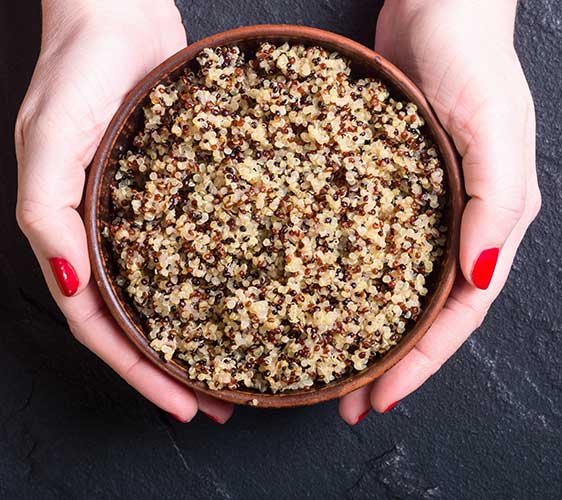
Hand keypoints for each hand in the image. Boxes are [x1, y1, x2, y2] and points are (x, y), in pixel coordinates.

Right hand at [15, 0, 231, 423]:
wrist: (118, 12)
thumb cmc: (76, 71)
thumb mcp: (47, 145)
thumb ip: (48, 217)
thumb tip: (65, 286)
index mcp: (75, 236)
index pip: (104, 326)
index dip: (141, 372)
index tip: (185, 406)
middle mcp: (114, 233)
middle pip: (145, 320)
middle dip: (179, 369)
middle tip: (224, 403)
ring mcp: (150, 212)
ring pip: (178, 289)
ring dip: (205, 331)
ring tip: (244, 365)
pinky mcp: (185, 185)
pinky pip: (205, 241)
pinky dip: (225, 274)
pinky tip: (258, 292)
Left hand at [339, 0, 539, 421]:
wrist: (439, 2)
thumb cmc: (474, 58)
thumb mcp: (495, 128)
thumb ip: (495, 204)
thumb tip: (482, 279)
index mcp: (496, 220)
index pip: (464, 311)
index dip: (426, 360)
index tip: (383, 397)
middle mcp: (462, 220)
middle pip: (428, 310)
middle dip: (394, 360)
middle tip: (348, 400)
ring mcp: (424, 201)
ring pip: (396, 283)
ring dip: (366, 326)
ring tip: (324, 361)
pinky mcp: (389, 178)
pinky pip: (368, 238)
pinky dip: (344, 271)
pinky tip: (310, 288)